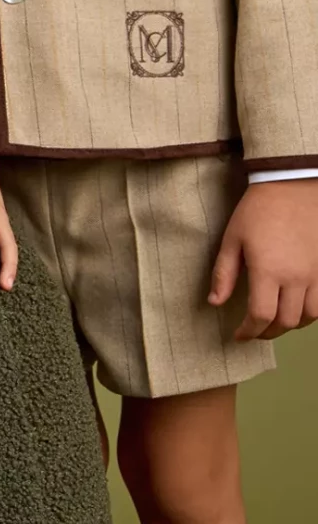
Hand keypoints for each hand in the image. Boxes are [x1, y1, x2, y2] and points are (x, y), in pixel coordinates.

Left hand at [210, 178, 317, 340]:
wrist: (292, 187)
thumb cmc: (258, 210)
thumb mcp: (232, 238)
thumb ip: (224, 273)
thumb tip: (215, 302)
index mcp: (268, 270)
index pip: (261, 316)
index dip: (249, 331)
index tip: (238, 335)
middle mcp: (295, 278)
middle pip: (285, 322)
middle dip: (267, 332)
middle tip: (254, 331)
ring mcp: (315, 276)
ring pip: (307, 319)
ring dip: (289, 327)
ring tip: (273, 323)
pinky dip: (309, 316)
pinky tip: (296, 311)